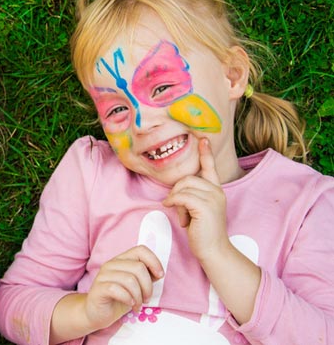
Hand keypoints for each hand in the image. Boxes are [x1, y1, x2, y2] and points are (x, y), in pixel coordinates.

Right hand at [84, 245, 163, 329]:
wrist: (97, 313)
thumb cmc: (119, 299)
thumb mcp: (137, 286)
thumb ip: (147, 276)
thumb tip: (159, 272)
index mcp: (121, 260)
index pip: (141, 250)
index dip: (154, 261)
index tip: (160, 276)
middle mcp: (111, 264)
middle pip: (138, 267)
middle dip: (148, 286)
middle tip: (146, 299)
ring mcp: (103, 275)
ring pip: (130, 280)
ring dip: (139, 296)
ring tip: (137, 305)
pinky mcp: (98, 288)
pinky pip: (117, 290)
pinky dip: (128, 299)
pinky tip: (130, 304)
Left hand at [162, 138, 227, 261]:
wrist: (213, 251)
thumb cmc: (203, 232)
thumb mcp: (197, 210)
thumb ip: (192, 196)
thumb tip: (175, 190)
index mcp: (216, 190)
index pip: (210, 167)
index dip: (205, 153)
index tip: (202, 139)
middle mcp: (217, 191)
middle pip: (187, 178)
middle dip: (177, 193)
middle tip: (179, 210)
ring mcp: (213, 198)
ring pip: (182, 187)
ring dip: (176, 202)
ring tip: (183, 217)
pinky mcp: (205, 206)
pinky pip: (181, 196)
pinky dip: (173, 203)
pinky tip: (176, 213)